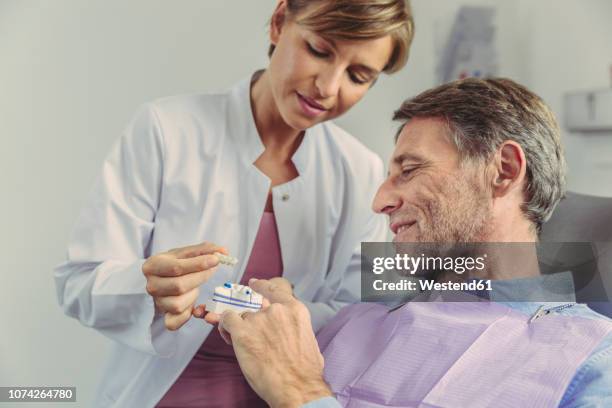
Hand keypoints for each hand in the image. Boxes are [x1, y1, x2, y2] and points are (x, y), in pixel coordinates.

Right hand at [142, 242, 225, 330]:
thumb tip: (223, 252)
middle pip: (179, 286)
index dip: (198, 264)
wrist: (164, 278)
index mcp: (152, 266)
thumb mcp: (186, 253)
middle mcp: (151, 285)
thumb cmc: (176, 263)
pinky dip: (187, 314)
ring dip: (193, 295)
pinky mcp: (164, 316)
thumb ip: (204, 250)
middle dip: (200, 278)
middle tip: (212, 269)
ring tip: (196, 286)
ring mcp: (157, 302)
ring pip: (178, 304)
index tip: (215, 260)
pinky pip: (175, 322)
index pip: (176, 267)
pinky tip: (193, 303)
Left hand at [219, 278, 331, 406]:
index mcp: (294, 310)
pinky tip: (228, 337)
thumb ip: (294, 325)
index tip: (252, 284)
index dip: (260, 286)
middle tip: (251, 334)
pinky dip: (224, 326)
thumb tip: (287, 328)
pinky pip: (226, 319)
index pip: (273, 289)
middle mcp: (276, 310)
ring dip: (239, 327)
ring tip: (242, 344)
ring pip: (241, 315)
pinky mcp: (242, 331)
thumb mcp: (307, 338)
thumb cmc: (304, 370)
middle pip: (255, 307)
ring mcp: (258, 319)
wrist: (297, 387)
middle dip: (251, 319)